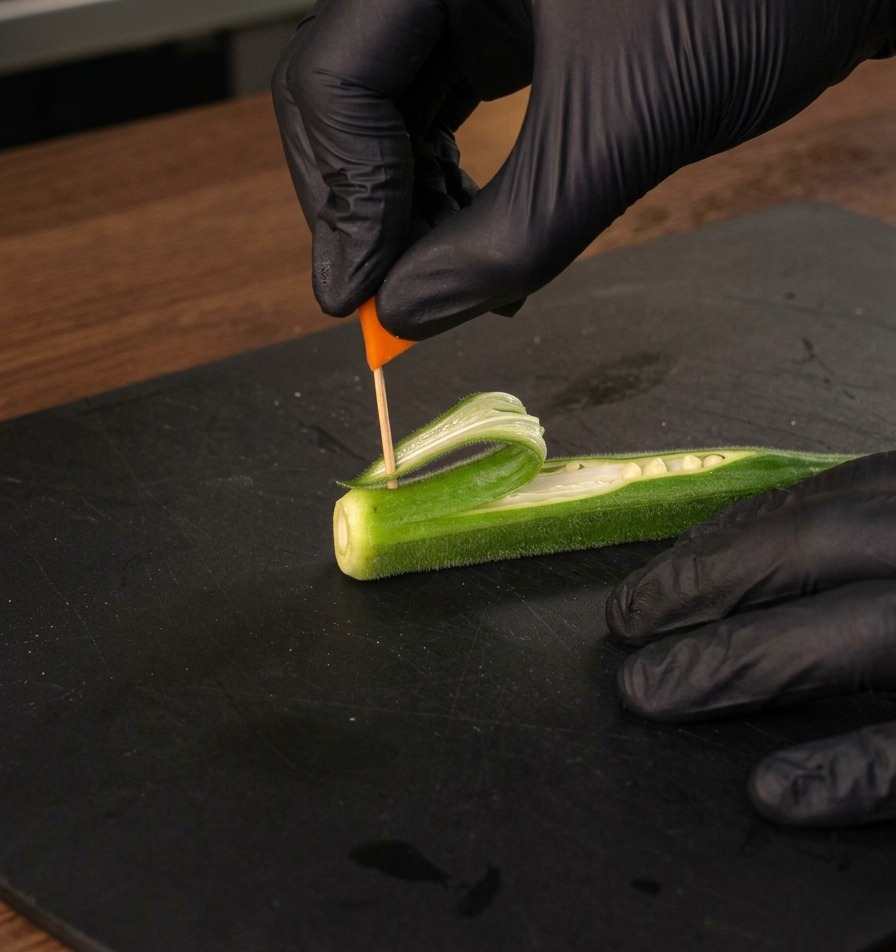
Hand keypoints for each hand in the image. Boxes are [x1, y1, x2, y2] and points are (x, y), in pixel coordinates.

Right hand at [272, 0, 894, 338]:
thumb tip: (410, 313)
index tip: (361, 299)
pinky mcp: (502, 27)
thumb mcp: (625, 129)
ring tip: (450, 283)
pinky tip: (482, 242)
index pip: (333, 78)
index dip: (339, 200)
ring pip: (388, 117)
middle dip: (369, 211)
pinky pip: (440, 117)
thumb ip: (509, 236)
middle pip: (346, 100)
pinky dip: (451, 191)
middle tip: (394, 303)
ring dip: (410, 213)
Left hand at [606, 451, 895, 826]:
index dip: (716, 546)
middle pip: (814, 548)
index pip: (810, 510)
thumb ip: (858, 541)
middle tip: (623, 627)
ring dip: (738, 662)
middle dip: (705, 585)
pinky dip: (847, 770)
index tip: (649, 584)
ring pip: (853, 631)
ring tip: (649, 694)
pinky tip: (770, 791)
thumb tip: (734, 558)